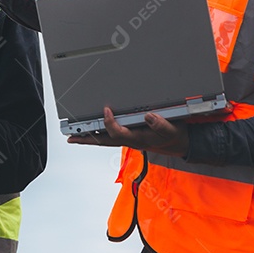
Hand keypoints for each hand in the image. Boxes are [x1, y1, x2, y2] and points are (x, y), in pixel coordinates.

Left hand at [67, 107, 188, 156]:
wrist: (182, 142)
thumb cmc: (175, 135)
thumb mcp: (172, 128)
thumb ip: (161, 124)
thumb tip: (148, 116)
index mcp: (138, 139)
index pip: (118, 133)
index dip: (109, 123)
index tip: (106, 110)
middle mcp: (130, 141)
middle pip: (104, 141)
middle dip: (87, 139)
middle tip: (71, 138)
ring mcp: (129, 139)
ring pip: (105, 140)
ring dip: (90, 138)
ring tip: (75, 135)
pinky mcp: (131, 136)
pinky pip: (111, 137)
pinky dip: (100, 134)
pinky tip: (93, 131)